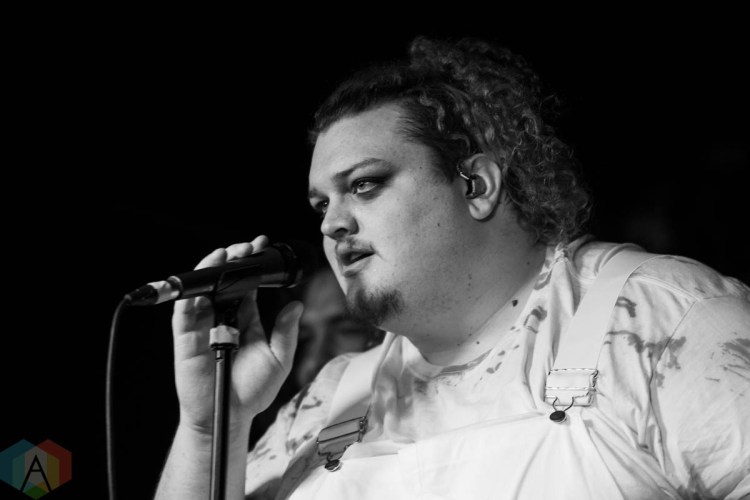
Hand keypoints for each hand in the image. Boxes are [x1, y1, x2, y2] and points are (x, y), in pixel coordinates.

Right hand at [170, 235, 303, 432]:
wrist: (229, 416)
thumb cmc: (251, 392)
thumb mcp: (278, 359)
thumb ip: (285, 332)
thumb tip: (296, 305)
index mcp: (243, 321)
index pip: (245, 287)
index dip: (251, 267)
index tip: (262, 248)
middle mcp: (222, 319)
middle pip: (224, 283)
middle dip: (234, 261)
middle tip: (247, 247)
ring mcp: (203, 327)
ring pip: (203, 290)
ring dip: (212, 268)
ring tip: (226, 253)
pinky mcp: (185, 337)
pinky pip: (184, 311)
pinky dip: (192, 292)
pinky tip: (205, 277)